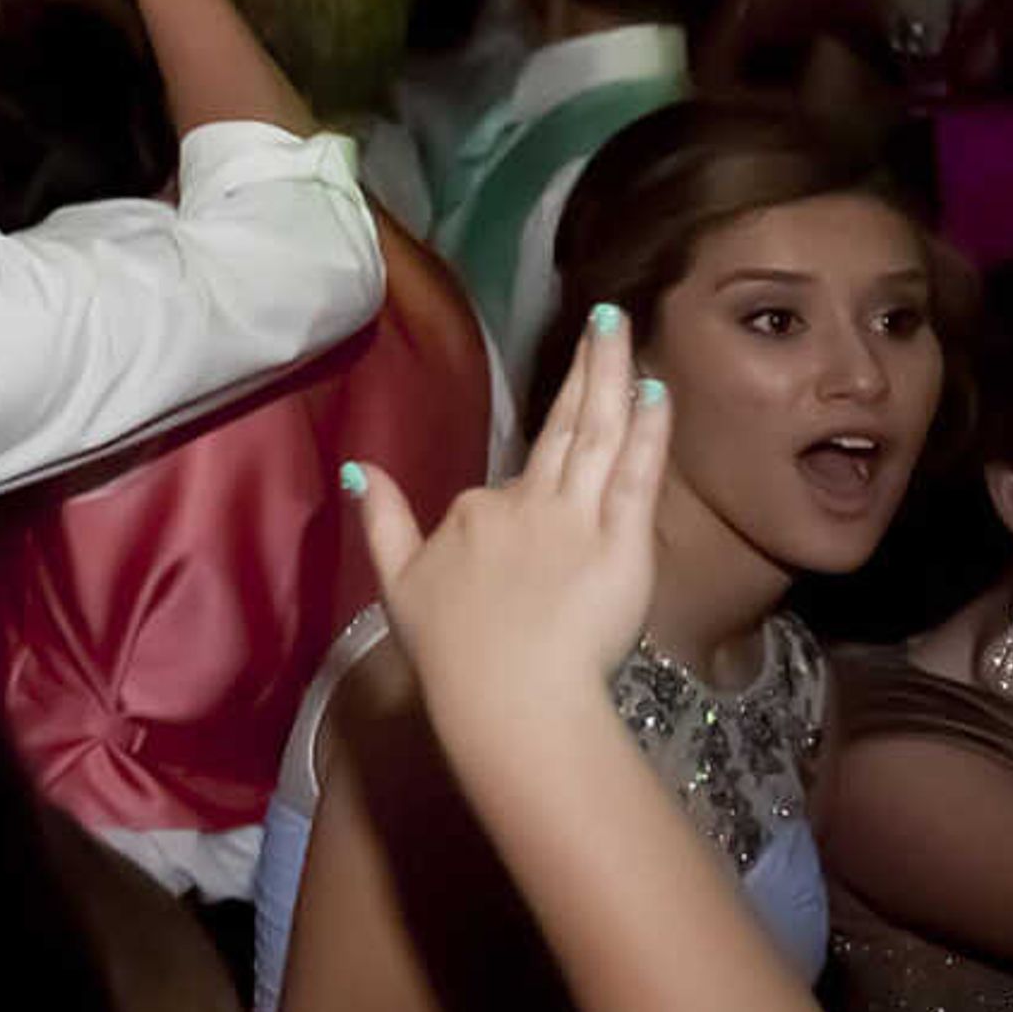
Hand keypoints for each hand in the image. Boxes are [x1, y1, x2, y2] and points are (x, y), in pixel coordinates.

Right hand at [351, 301, 670, 756]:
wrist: (508, 693)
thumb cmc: (452, 652)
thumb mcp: (396, 582)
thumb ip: (381, 520)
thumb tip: (356, 466)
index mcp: (474, 510)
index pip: (501, 489)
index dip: (516, 501)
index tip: (525, 519)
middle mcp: (526, 500)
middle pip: (560, 427)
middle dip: (585, 369)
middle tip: (607, 318)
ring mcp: (577, 515)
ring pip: (599, 434)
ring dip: (612, 377)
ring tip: (625, 331)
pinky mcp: (623, 539)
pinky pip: (637, 473)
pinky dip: (649, 430)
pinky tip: (656, 389)